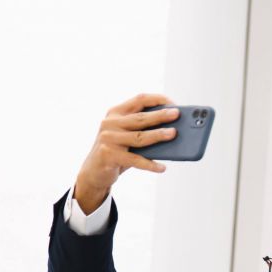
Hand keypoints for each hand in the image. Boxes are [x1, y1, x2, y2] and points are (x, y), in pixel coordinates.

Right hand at [73, 92, 178, 213]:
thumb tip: (173, 132)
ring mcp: (108, 139)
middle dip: (160, 115)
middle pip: (140, 118)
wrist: (94, 170)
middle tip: (177, 114)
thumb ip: (143, 130)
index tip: (173, 104)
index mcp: (116, 113)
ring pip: (139, 137)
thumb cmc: (118, 151)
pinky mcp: (109, 155)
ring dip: (158, 135)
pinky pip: (135, 160)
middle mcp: (110, 123)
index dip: (157, 100)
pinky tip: (162, 167)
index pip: (139, 100)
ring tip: (173, 134)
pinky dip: (150, 164)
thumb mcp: (127, 136)